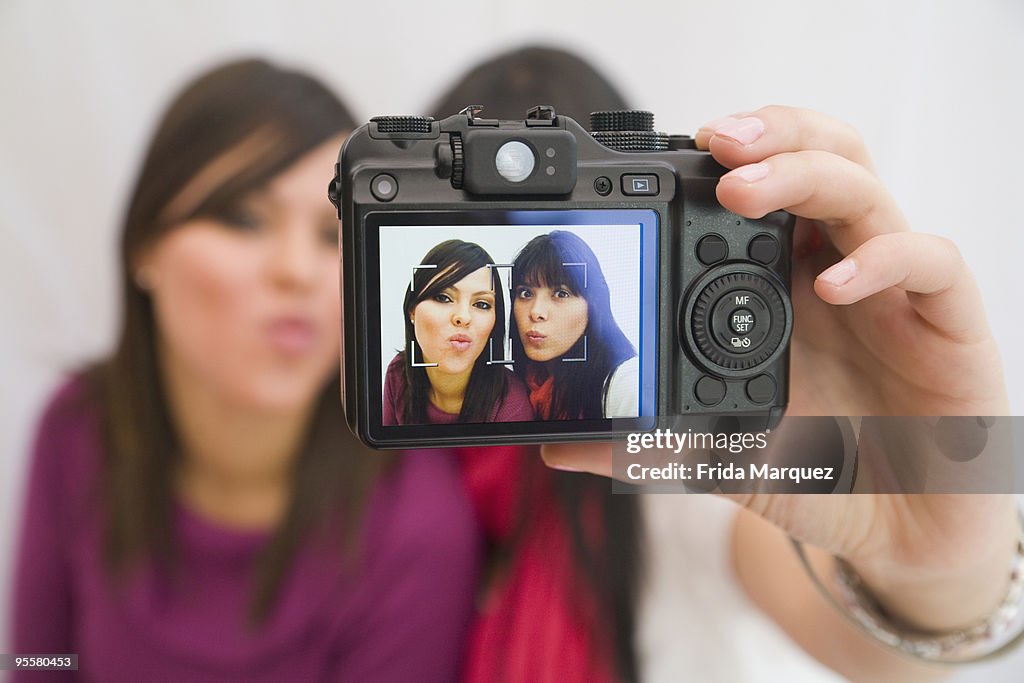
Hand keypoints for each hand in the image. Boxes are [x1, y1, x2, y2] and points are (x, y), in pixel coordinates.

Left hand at [543, 105, 1015, 629]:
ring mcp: (890, 288)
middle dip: (767, 135)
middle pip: (816, 157)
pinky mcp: (946, 318)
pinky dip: (882, 261)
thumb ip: (651, 445)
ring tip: (744, 188)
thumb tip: (559, 448)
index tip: (661, 162)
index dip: (721, 165)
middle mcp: (834, 268)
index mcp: (778, 286)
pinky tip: (833, 286)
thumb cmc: (816, 472)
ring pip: (863, 187)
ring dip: (803, 172)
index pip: (757, 192)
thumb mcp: (721, 456)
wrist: (899, 530)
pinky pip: (929, 261)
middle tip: (713, 143)